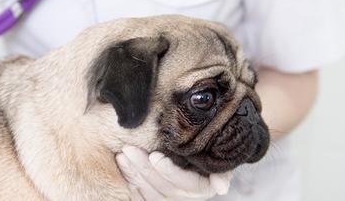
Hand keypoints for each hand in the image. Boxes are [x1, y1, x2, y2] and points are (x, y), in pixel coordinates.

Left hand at [116, 146, 232, 200]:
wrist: (201, 155)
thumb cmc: (209, 153)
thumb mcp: (220, 160)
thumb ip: (222, 172)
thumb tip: (221, 189)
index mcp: (202, 189)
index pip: (184, 183)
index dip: (168, 171)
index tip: (154, 156)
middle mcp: (186, 198)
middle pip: (163, 187)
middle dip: (144, 168)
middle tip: (129, 149)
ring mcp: (170, 200)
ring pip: (149, 192)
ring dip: (134, 173)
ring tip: (122, 155)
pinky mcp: (156, 198)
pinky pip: (140, 195)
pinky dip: (130, 180)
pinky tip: (122, 165)